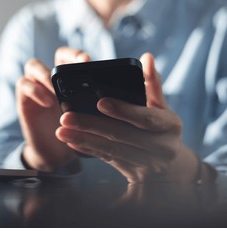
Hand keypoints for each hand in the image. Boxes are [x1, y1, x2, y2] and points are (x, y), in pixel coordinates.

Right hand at [16, 47, 89, 171]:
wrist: (56, 154)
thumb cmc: (75, 133)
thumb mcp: (89, 118)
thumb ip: (95, 104)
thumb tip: (115, 97)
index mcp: (68, 79)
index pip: (71, 56)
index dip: (77, 54)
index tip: (88, 61)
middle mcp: (51, 78)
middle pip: (54, 54)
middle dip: (66, 56)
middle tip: (77, 66)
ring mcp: (35, 87)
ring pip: (32, 65)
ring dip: (45, 73)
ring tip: (55, 87)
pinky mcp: (23, 99)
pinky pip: (23, 84)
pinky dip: (35, 90)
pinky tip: (47, 102)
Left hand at [56, 53, 199, 182]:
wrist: (169, 167)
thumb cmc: (161, 128)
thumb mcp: (161, 106)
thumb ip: (152, 83)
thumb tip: (147, 57)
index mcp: (170, 126)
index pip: (145, 118)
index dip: (123, 110)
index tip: (100, 102)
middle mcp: (162, 147)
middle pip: (121, 135)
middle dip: (91, 126)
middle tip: (66, 117)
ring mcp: (147, 164)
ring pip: (110, 150)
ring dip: (83, 139)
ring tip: (61, 131)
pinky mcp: (132, 173)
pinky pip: (106, 159)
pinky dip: (87, 150)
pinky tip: (70, 142)